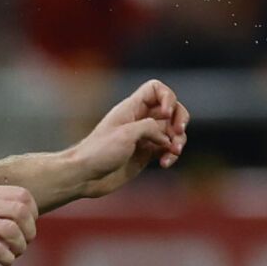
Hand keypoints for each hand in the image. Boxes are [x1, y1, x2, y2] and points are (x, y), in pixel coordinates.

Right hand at [0, 183, 36, 265]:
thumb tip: (22, 215)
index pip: (23, 195)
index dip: (33, 213)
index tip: (28, 225)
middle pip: (21, 212)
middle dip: (30, 230)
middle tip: (25, 241)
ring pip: (13, 231)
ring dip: (21, 246)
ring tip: (15, 253)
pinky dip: (8, 258)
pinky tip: (4, 261)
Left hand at [68, 79, 189, 198]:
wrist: (85, 176)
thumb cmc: (99, 152)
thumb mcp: (126, 134)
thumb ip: (150, 128)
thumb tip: (167, 138)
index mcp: (132, 108)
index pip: (156, 89)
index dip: (167, 97)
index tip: (166, 114)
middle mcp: (140, 119)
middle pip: (171, 109)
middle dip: (180, 119)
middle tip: (177, 133)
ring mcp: (144, 137)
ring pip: (172, 131)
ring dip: (178, 141)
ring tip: (172, 152)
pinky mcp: (146, 154)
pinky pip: (167, 149)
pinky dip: (171, 155)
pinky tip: (165, 163)